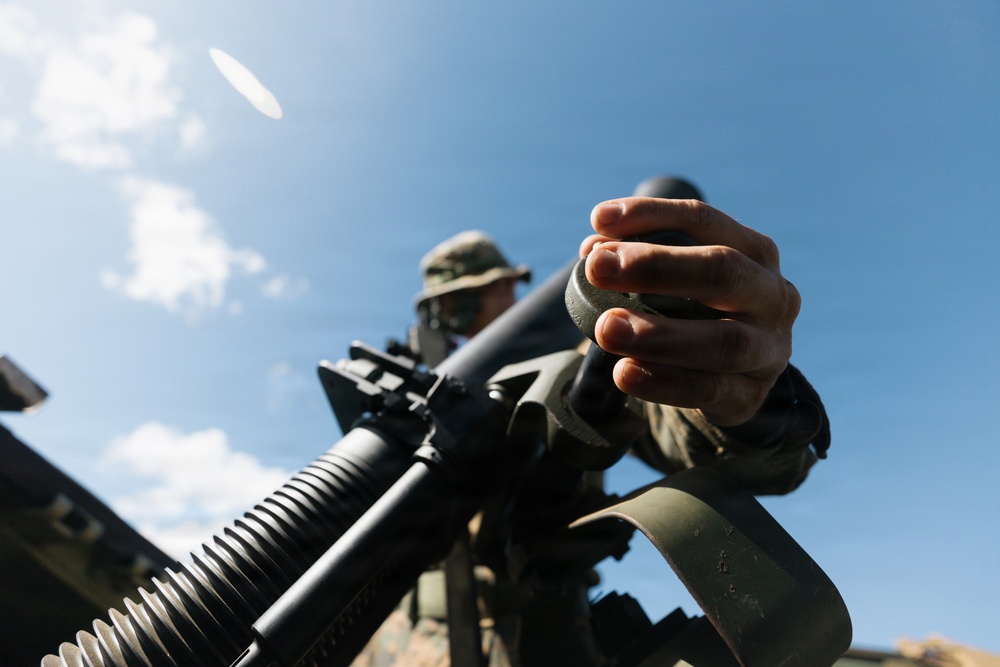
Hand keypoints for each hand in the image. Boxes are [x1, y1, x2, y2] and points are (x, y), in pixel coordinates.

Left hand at [578, 197, 800, 426]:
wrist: (731, 376)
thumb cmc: (696, 313)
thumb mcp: (676, 281)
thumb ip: (637, 263)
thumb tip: (594, 251)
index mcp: (754, 252)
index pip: (703, 220)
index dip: (651, 215)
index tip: (600, 219)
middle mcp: (772, 294)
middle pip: (723, 271)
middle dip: (656, 266)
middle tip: (598, 268)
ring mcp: (770, 349)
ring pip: (725, 340)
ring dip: (659, 333)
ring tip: (607, 328)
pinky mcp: (752, 395)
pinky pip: (711, 390)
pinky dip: (664, 382)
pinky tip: (625, 372)